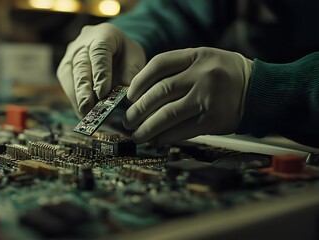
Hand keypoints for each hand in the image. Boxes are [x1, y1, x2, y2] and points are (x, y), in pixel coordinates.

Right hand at [57, 23, 145, 116]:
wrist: (113, 46)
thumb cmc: (125, 53)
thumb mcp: (135, 58)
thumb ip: (131, 72)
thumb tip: (123, 95)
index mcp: (104, 34)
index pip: (100, 53)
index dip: (100, 73)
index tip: (103, 93)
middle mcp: (83, 42)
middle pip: (81, 65)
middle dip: (84, 89)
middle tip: (88, 107)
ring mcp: (71, 54)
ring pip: (69, 74)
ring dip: (76, 96)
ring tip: (84, 114)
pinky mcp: (65, 67)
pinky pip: (67, 83)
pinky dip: (74, 99)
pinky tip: (82, 112)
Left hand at [123, 47, 252, 144]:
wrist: (259, 91)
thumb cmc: (224, 75)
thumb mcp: (204, 60)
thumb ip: (177, 69)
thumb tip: (142, 93)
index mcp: (197, 56)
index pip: (159, 65)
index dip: (139, 81)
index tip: (129, 96)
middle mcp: (202, 75)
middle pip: (160, 92)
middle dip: (138, 109)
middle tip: (128, 121)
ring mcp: (208, 98)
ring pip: (168, 114)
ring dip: (148, 127)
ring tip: (137, 135)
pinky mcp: (213, 120)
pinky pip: (182, 130)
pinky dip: (166, 137)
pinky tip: (156, 140)